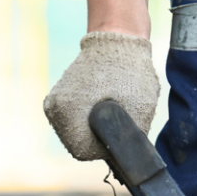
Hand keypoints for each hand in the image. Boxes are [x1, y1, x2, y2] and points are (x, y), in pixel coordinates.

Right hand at [44, 31, 161, 160]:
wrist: (116, 37)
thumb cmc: (130, 72)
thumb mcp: (141, 110)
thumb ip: (130, 139)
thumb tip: (128, 158)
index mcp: (68, 114)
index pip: (86, 152)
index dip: (106, 146)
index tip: (120, 130)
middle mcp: (55, 110)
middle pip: (79, 143)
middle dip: (100, 136)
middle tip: (118, 117)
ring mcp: (54, 102)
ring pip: (76, 132)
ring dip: (94, 126)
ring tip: (110, 104)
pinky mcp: (59, 96)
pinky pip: (74, 119)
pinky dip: (88, 115)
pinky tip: (100, 100)